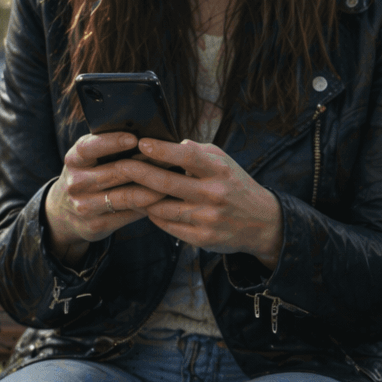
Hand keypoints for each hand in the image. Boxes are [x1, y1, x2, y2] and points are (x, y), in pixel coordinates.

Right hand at [42, 132, 171, 265]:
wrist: (63, 214)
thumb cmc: (88, 176)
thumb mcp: (88, 160)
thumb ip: (108, 148)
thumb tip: (150, 137)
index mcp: (74, 160)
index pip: (89, 148)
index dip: (111, 142)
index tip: (134, 138)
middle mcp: (76, 183)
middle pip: (117, 172)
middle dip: (148, 164)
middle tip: (172, 159)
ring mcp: (85, 206)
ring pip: (128, 196)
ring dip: (155, 188)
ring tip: (175, 180)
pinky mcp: (96, 225)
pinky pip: (130, 214)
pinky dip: (149, 206)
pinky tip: (164, 199)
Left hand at [112, 138, 283, 268]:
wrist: (262, 222)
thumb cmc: (236, 186)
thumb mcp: (225, 162)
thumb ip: (199, 152)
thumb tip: (171, 143)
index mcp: (220, 171)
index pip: (187, 157)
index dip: (162, 150)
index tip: (142, 143)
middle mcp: (214, 194)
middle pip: (166, 184)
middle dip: (138, 173)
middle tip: (119, 165)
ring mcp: (207, 218)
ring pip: (161, 208)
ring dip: (140, 197)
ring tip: (126, 188)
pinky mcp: (202, 238)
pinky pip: (167, 226)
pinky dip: (154, 215)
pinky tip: (147, 207)